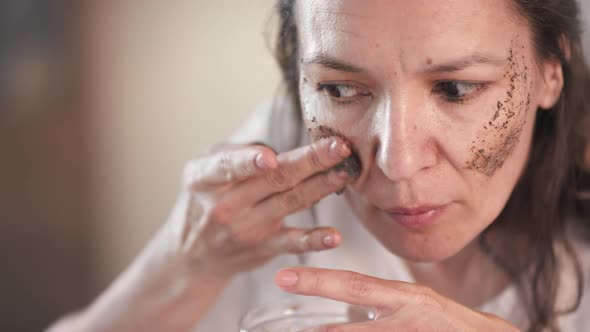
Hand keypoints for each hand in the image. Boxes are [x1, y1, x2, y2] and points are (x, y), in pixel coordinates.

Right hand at [163, 138, 355, 278]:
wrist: (193, 254)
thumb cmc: (206, 198)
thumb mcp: (204, 169)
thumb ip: (239, 153)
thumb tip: (280, 151)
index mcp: (204, 178)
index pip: (226, 167)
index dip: (248, 162)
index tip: (271, 158)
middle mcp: (225, 205)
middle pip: (273, 180)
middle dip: (310, 161)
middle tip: (338, 147)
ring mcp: (246, 229)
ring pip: (290, 202)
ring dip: (322, 186)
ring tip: (346, 171)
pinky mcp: (264, 248)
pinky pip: (293, 243)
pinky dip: (315, 240)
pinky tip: (334, 236)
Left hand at [275, 267, 519, 331]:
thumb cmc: (452, 329)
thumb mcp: (418, 311)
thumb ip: (385, 309)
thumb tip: (347, 320)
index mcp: (404, 299)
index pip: (354, 285)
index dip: (317, 279)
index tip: (284, 275)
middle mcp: (406, 313)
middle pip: (353, 302)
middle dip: (316, 287)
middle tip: (280, 279)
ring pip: (361, 331)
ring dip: (333, 331)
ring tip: (306, 331)